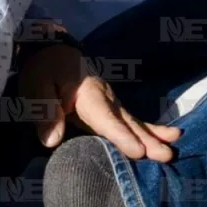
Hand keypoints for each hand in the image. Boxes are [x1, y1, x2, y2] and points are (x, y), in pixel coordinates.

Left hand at [19, 44, 180, 159]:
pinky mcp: (114, 108)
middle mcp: (106, 97)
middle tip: (165, 155)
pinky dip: (152, 129)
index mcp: (87, 92)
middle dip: (146, 139)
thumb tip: (52, 141)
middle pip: (127, 121)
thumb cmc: (45, 70)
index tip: (137, 151)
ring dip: (154, 137)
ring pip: (134, 122)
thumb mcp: (35, 87)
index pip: (105, 117)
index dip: (120, 135)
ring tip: (171, 151)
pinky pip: (133, 120)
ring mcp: (113, 102)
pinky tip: (169, 137)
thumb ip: (45, 112)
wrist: (55, 52)